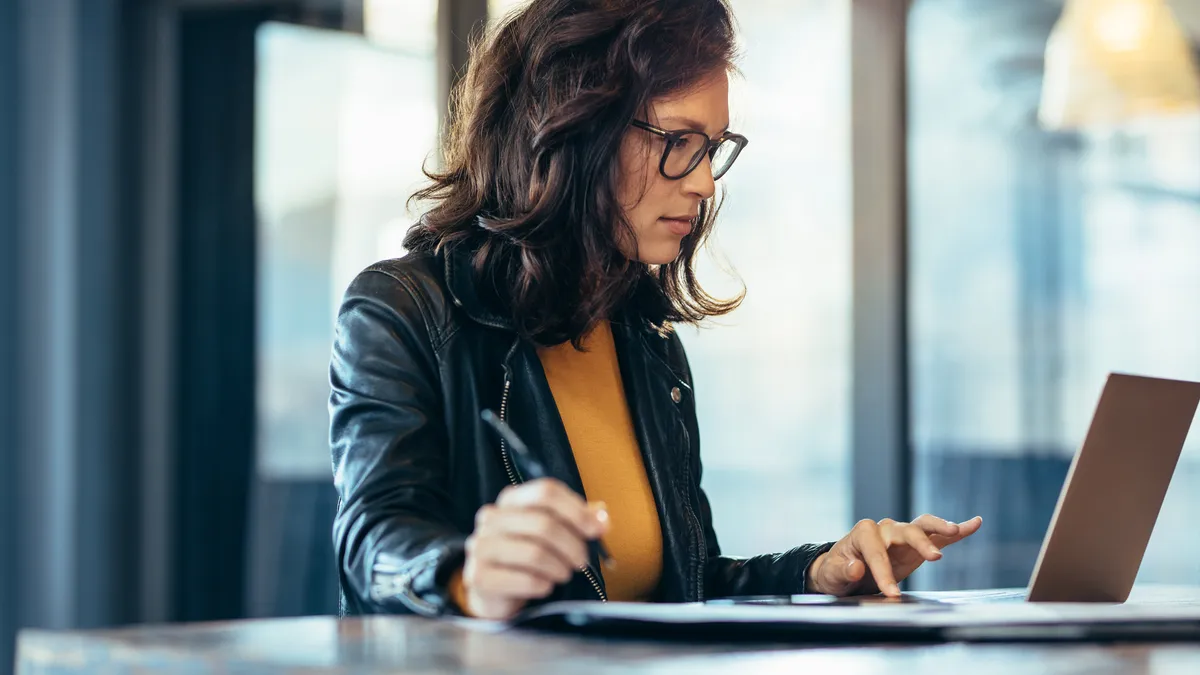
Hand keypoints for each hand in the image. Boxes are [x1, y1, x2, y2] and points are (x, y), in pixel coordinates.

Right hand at [461, 478, 608, 619]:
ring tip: (564, 574)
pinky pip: (524, 579)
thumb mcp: (552, 532)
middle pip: (544, 523)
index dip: (576, 510)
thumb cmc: (527, 557)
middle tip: (582, 562)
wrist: (493, 592)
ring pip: (535, 553)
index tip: (597, 530)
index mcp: (510, 499)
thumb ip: (578, 521)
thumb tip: (602, 518)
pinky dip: (543, 585)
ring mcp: (481, 546)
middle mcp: (491, 517)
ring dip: (560, 567)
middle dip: (572, 545)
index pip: (546, 491)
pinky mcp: (479, 576)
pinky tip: (544, 586)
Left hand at [806, 514, 982, 596]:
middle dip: (920, 543)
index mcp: (863, 533)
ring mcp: (902, 535)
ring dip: (940, 528)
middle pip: (906, 531)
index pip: (876, 551)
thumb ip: (842, 570)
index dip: (884, 572)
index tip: (891, 593)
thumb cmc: (836, 572)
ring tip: (955, 530)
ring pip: (923, 526)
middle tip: (934, 557)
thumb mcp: (832, 575)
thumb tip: (856, 568)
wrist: (842, 572)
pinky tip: (974, 523)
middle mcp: (884, 529)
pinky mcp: (916, 545)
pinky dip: (956, 530)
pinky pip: (938, 536)